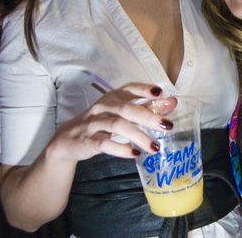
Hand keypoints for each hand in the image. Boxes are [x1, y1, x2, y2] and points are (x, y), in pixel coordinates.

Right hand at [46, 83, 176, 162]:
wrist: (68, 138)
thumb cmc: (101, 122)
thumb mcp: (122, 112)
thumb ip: (146, 107)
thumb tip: (172, 102)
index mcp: (114, 97)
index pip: (129, 88)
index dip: (144, 89)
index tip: (160, 93)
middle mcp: (104, 107)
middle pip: (127, 109)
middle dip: (148, 116)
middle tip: (167, 126)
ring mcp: (94, 123)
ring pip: (117, 126)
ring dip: (138, 136)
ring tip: (155, 147)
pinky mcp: (88, 140)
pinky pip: (104, 143)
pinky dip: (120, 149)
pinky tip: (134, 153)